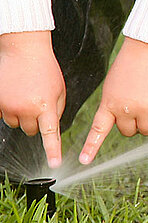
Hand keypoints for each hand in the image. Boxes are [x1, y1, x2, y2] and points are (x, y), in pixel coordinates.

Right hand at [0, 31, 65, 168]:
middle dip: (35, 123)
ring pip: (16, 125)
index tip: (54, 164)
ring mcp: (8, 105)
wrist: (24, 50)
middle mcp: (25, 108)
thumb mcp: (59, 91)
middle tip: (37, 106)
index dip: (52, 151)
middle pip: (31, 131)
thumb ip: (56, 111)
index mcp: (46, 106)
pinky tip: (14, 95)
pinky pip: (2, 115)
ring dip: (21, 117)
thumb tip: (51, 129)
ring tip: (26, 98)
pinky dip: (8, 109)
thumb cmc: (45, 69)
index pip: (50, 135)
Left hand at [79, 37, 147, 164]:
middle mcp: (125, 108)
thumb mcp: (113, 87)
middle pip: (130, 132)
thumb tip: (132, 129)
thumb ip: (116, 107)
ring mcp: (144, 107)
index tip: (85, 162)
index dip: (91, 147)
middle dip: (135, 124)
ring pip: (147, 131)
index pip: (99, 130)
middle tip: (139, 106)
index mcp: (108, 104)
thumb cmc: (129, 68)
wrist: (146, 51)